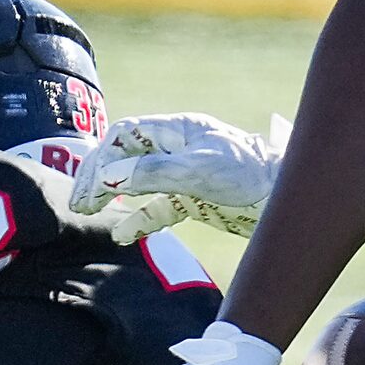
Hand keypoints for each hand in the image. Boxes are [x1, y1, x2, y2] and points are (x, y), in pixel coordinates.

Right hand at [69, 113, 287, 242]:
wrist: (286, 196)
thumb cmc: (248, 174)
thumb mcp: (198, 170)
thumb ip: (154, 173)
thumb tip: (111, 178)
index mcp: (177, 130)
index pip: (125, 135)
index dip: (103, 158)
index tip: (90, 186)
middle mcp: (177, 148)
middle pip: (126, 157)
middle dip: (99, 176)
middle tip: (79, 202)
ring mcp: (184, 174)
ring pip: (137, 182)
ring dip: (112, 195)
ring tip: (88, 211)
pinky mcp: (193, 199)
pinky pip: (157, 207)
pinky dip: (138, 219)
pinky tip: (122, 234)